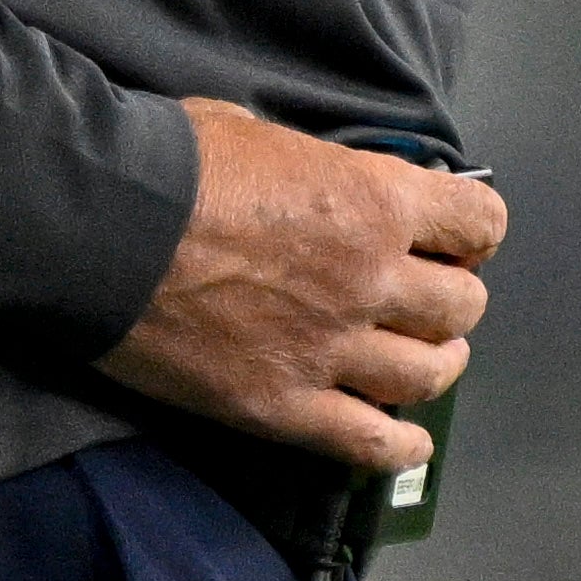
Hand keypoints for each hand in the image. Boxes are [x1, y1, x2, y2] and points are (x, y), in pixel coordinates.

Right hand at [97, 99, 503, 473]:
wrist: (101, 228)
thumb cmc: (173, 163)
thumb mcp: (260, 132)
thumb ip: (315, 169)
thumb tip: (323, 182)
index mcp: (375, 201)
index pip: (479, 222)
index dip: (473, 230)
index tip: (454, 238)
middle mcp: (372, 278)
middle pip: (463, 306)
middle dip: (453, 300)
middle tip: (426, 300)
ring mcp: (332, 349)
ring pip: (429, 375)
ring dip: (435, 366)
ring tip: (422, 362)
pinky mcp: (284, 405)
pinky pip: (370, 443)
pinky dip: (401, 448)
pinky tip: (408, 442)